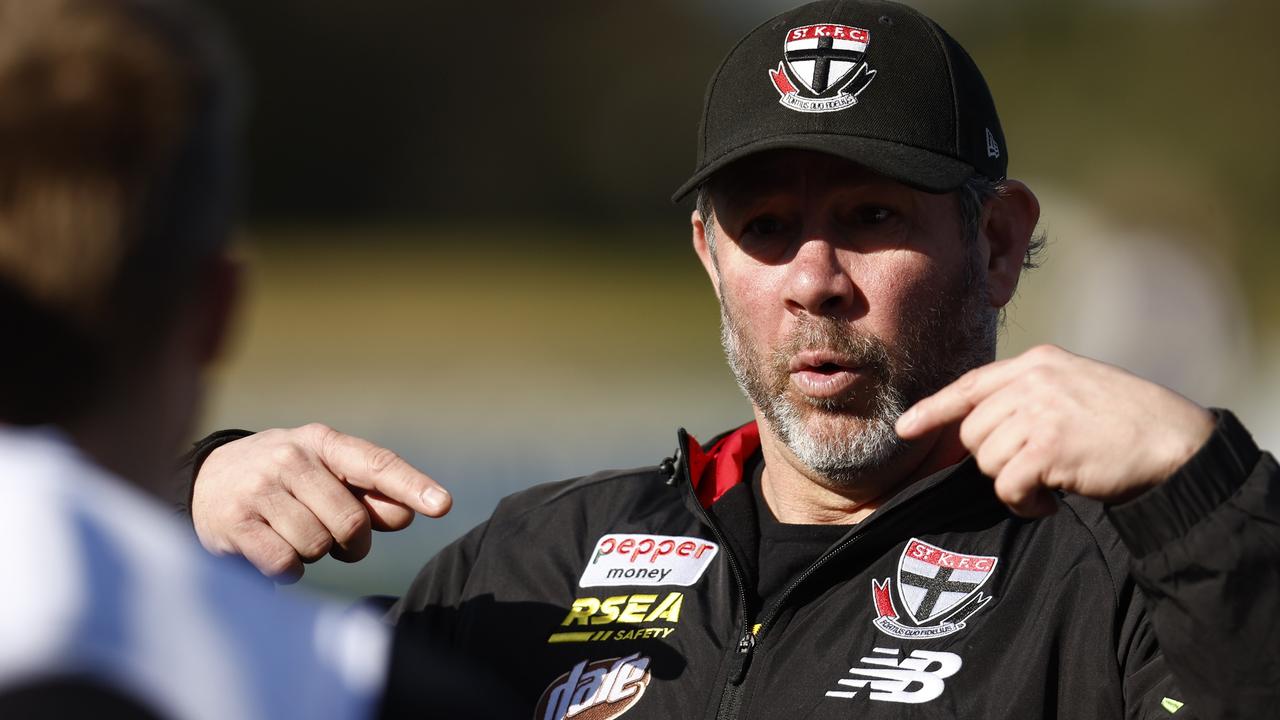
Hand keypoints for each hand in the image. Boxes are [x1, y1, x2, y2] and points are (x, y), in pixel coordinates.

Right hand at [190, 423, 451, 580]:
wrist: (207, 479)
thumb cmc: (287, 481)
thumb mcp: (326, 475)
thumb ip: (368, 495)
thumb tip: (404, 515)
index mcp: (322, 442)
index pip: (376, 464)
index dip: (412, 486)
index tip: (443, 505)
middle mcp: (290, 458)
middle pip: (351, 522)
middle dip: (353, 543)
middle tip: (337, 541)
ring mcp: (260, 489)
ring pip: (319, 546)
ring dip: (316, 555)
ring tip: (295, 537)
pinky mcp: (234, 523)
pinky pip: (285, 564)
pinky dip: (289, 571)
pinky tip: (275, 553)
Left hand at [896, 345, 1213, 516]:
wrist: (1173, 442)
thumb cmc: (1126, 422)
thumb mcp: (1074, 387)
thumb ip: (1029, 396)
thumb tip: (981, 427)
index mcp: (1037, 363)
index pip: (970, 385)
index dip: (933, 409)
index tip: (905, 428)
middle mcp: (1033, 381)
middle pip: (973, 433)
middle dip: (995, 459)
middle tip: (1035, 468)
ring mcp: (1039, 412)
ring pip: (987, 462)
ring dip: (1014, 484)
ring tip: (1051, 483)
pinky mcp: (1047, 447)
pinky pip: (1007, 486)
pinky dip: (1025, 504)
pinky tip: (1052, 500)